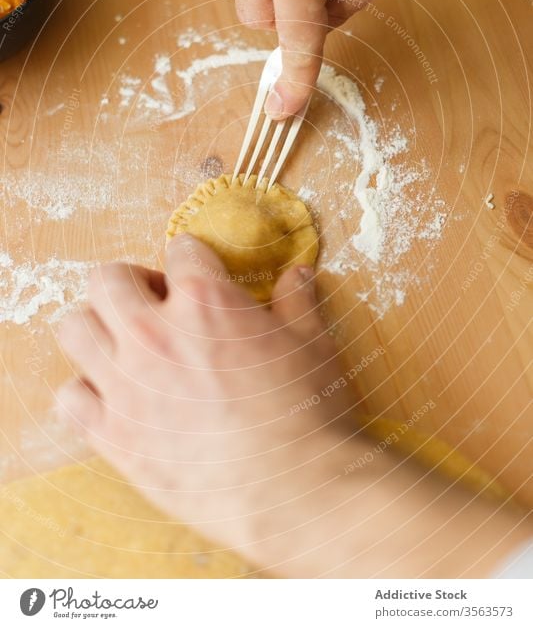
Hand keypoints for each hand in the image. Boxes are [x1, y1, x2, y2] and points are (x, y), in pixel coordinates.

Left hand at [57, 235, 354, 557]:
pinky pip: (70, 397)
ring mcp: (127, 384)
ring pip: (75, 328)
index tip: (197, 273)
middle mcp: (154, 333)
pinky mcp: (114, 435)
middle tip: (155, 305)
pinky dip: (86, 391)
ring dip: (98, 328)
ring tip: (125, 345)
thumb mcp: (314, 343)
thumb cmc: (308, 412)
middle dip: (131, 282)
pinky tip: (115, 398)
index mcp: (206, 301)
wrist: (295, 489)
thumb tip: (297, 274)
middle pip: (107, 279)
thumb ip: (297, 301)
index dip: (192, 258)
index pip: (180, 249)